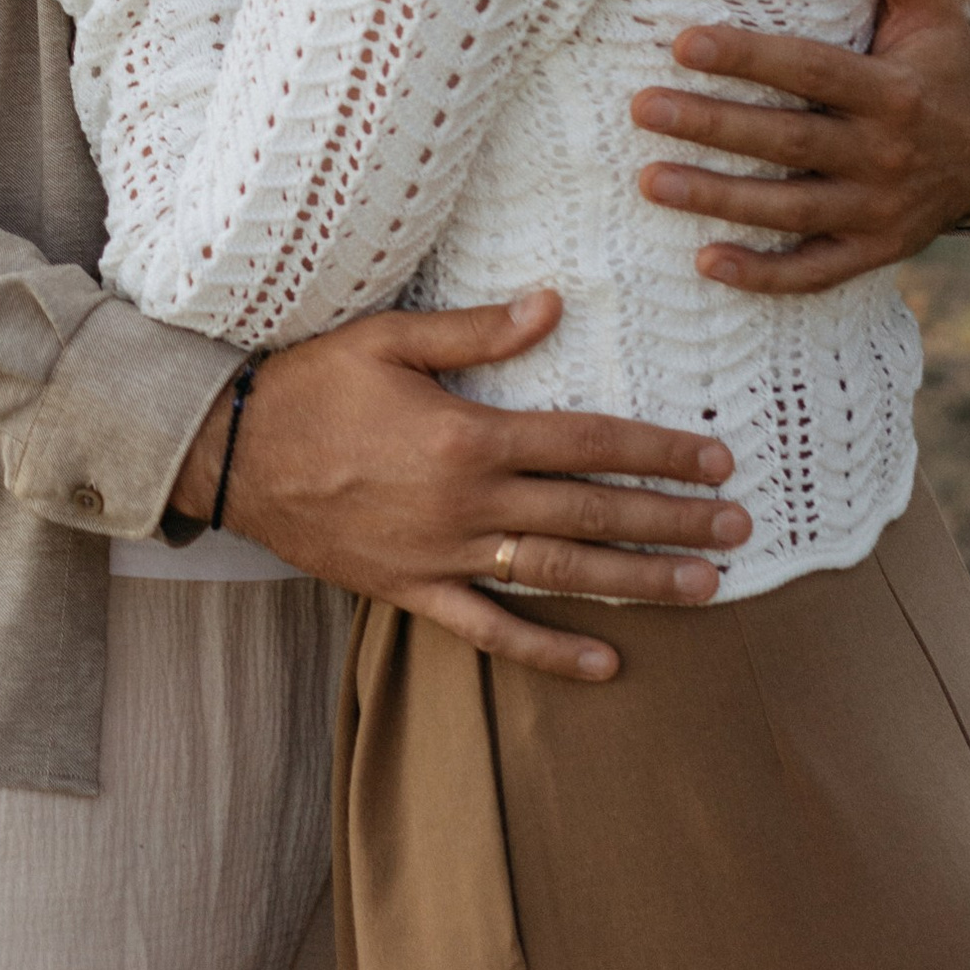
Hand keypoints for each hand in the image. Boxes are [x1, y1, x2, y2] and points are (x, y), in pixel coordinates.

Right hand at [171, 294, 747, 684]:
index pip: (586, 442)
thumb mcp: (387, 338)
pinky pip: (492, 631)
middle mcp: (468, 503)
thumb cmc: (308, 384)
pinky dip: (551, 652)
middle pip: (590, 513)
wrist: (231, 454)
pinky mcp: (414, 591)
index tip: (715, 457)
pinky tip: (608, 663)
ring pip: (560, 574)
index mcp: (469, 435)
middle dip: (671, 519)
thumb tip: (552, 306)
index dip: (656, 449)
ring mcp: (444, 555)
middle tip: (739, 527)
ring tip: (707, 589)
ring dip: (638, 582)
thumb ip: (475, 330)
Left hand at [630, 0, 969, 294]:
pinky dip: (764, 274)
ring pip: (790, 209)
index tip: (683, 43)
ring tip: (649, 182)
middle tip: (641, 108)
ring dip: (719, 199)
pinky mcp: (874, 251)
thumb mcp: (932, 11)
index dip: (749, 59)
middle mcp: (883, 154)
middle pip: (787, 141)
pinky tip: (705, 263)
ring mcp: (878, 209)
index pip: (809, 71)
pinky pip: (815, 271)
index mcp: (890, 90)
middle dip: (713, 127)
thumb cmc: (942, 67)